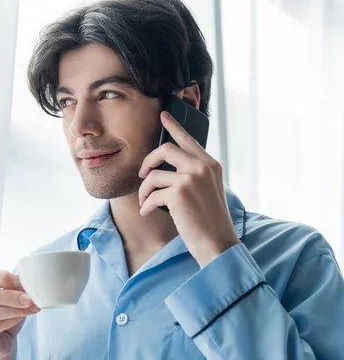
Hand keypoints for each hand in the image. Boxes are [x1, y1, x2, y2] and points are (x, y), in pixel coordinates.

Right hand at [0, 269, 39, 359]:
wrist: (0, 344)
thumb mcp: (7, 297)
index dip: (5, 278)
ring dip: (13, 310)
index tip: (24, 283)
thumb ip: (12, 287)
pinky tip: (19, 318)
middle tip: (29, 299)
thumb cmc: (2, 316)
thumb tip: (26, 282)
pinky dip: (9, 322)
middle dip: (10, 296)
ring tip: (30, 308)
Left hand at [138, 110, 239, 267]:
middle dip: (148, 161)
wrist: (218, 243)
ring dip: (144, 190)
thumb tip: (167, 168)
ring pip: (153, 175)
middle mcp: (202, 167)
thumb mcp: (208, 191)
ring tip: (145, 202)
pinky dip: (146, 205)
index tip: (163, 116)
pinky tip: (147, 212)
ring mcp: (191, 178)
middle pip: (165, 149)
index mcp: (211, 164)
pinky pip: (151, 194)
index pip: (188, 139)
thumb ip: (194, 175)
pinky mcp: (179, 194)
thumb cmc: (211, 221)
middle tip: (142, 174)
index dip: (173, 126)